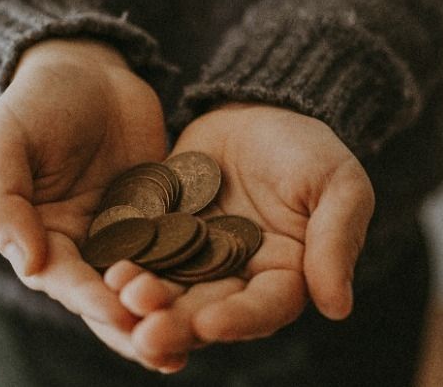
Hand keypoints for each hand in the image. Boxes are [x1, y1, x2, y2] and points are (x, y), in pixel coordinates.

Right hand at [0, 39, 175, 365]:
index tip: (119, 312)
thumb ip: (4, 201)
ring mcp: (126, 235)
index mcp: (40, 238)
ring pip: (148, 284)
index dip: (90, 299)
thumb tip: (29, 264)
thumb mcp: (5, 142)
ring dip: (169, 313)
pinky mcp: (163, 218)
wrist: (87, 68)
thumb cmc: (35, 102)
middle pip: (108, 298)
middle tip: (166, 350)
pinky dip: (196, 274)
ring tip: (198, 339)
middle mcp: (83, 248)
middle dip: (135, 325)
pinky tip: (225, 293)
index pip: (64, 280)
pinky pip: (179, 250)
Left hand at [114, 103, 373, 368]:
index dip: (238, 320)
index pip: (263, 308)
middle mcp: (235, 279)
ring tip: (121, 297)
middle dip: (177, 324)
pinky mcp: (158, 235)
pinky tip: (104, 269)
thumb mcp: (338, 184)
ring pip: (167, 291)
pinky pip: (139, 254)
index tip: (209, 324)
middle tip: (147, 333)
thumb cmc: (307, 148)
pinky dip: (123, 264)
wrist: (255, 109)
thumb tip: (337, 307)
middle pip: (206, 311)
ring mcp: (192, 259)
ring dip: (144, 302)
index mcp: (284, 276)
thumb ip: (336, 240)